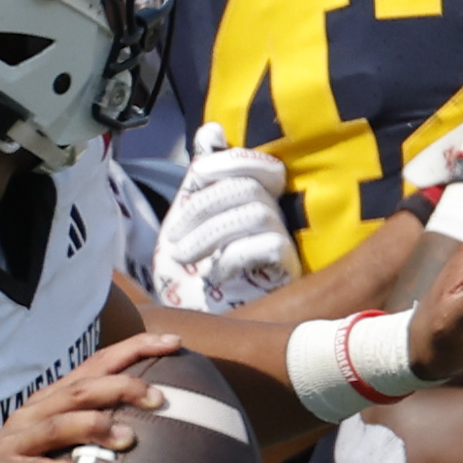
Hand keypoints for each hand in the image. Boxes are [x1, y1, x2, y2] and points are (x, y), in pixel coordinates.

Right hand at [0, 333, 166, 462]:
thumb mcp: (68, 453)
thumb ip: (101, 440)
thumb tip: (166, 435)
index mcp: (54, 403)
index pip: (97, 367)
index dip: (134, 349)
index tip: (175, 343)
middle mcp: (34, 415)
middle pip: (81, 390)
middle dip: (121, 387)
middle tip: (160, 398)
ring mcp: (15, 442)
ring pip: (57, 424)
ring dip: (94, 427)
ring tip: (130, 439)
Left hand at [153, 131, 298, 307]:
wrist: (195, 331)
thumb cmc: (190, 277)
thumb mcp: (186, 223)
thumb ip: (200, 182)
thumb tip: (212, 131)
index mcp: (255, 201)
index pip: (259, 163)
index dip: (228, 161)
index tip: (195, 178)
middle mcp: (277, 218)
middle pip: (254, 184)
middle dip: (207, 203)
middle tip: (174, 235)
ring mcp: (286, 245)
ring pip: (257, 212)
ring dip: (210, 232)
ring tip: (182, 257)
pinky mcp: (288, 272)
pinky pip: (270, 245)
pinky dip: (233, 256)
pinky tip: (214, 275)